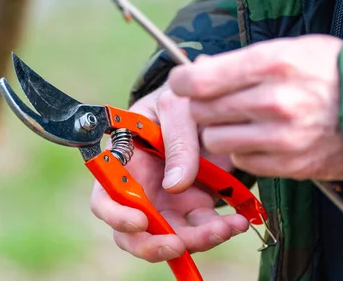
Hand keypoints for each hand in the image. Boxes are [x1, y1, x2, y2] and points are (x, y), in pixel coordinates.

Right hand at [90, 84, 248, 262]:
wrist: (212, 102)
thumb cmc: (182, 98)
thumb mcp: (177, 107)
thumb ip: (177, 141)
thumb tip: (175, 186)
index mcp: (124, 161)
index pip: (105, 197)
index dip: (116, 215)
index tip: (140, 222)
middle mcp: (139, 187)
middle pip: (132, 231)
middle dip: (153, 244)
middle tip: (179, 244)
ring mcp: (165, 201)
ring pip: (169, 238)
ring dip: (195, 241)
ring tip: (225, 227)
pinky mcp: (192, 208)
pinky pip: (201, 231)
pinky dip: (218, 232)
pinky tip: (237, 222)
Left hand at [168, 35, 342, 180]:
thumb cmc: (327, 70)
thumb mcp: (287, 49)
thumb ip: (238, 62)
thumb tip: (194, 71)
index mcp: (271, 63)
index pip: (198, 81)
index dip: (182, 82)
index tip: (183, 82)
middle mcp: (273, 101)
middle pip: (201, 111)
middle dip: (200, 106)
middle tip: (213, 101)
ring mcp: (282, 136)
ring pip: (214, 139)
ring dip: (219, 131)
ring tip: (239, 120)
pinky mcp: (290, 164)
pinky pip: (241, 160)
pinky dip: (243, 150)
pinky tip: (260, 137)